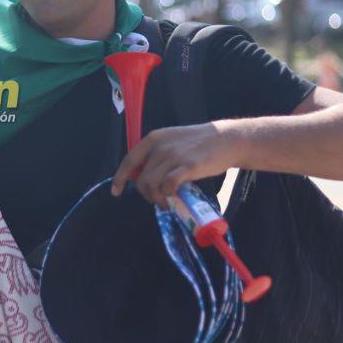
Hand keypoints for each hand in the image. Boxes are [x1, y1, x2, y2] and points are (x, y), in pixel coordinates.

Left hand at [110, 122, 246, 207]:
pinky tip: (174, 198)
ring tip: (166, 203)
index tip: (116, 191)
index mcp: (153, 139)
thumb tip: (143, 176)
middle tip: (158, 200)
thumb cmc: (199, 143)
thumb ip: (157, 155)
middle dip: (146, 194)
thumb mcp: (172, 141)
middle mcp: (160, 146)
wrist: (226, 139)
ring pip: (152, 185)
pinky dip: (168, 195)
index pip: (129, 160)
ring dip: (157, 199)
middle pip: (141, 179)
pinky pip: (168, 186)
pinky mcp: (188, 166)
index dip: (120, 178)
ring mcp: (174, 156)